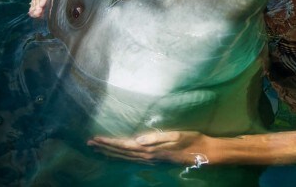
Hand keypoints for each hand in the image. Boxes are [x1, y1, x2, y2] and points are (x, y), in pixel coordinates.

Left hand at [87, 131, 205, 165]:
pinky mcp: (155, 161)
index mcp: (151, 149)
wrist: (204, 153)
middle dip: (105, 148)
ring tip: (98, 149)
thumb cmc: (192, 140)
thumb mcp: (176, 135)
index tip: (96, 139)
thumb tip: (137, 139)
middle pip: (122, 153)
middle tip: (90, 144)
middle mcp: (149, 157)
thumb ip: (156, 137)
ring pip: (126, 158)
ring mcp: (152, 161)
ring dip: (111, 153)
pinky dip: (122, 157)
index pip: (125, 146)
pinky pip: (133, 160)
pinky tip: (118, 156)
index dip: (109, 143)